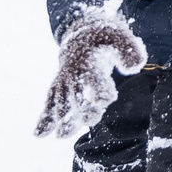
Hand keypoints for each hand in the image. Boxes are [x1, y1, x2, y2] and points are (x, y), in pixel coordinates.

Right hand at [36, 4, 147, 138]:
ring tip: (62, 135)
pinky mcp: (57, 88)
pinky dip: (44, 117)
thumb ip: (131, 52)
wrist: (81, 36)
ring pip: (61, 102)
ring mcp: (63, 81)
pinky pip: (49, 103)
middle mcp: (73, 73)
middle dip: (82, 109)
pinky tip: (39, 134)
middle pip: (76, 94)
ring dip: (62, 119)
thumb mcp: (121, 39)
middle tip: (91, 119)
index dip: (100, 90)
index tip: (105, 100)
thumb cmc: (105, 40)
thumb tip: (133, 68)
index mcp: (89, 61)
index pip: (94, 78)